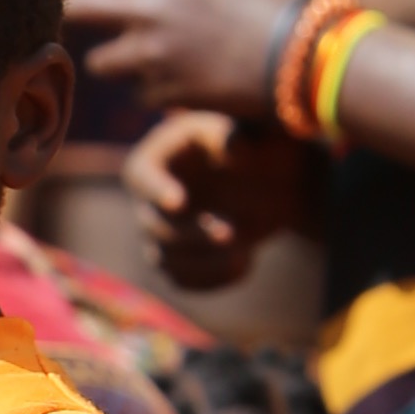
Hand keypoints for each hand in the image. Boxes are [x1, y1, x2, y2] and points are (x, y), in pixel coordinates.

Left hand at [69, 0, 298, 121]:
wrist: (301, 57)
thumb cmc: (280, 4)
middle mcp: (149, 8)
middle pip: (80, 5)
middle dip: (72, 8)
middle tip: (67, 13)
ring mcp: (151, 54)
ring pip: (102, 62)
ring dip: (118, 61)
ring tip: (139, 61)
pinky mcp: (163, 92)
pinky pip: (140, 93)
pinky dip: (155, 91)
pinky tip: (180, 85)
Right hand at [120, 106, 302, 290]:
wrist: (272, 180)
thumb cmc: (257, 144)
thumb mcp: (253, 132)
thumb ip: (240, 136)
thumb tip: (233, 146)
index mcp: (157, 159)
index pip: (141, 177)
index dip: (156, 191)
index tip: (178, 201)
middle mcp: (149, 200)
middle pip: (154, 226)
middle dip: (192, 234)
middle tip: (231, 233)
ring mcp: (161, 234)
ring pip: (166, 260)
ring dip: (204, 261)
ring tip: (245, 252)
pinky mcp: (178, 262)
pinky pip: (184, 280)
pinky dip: (214, 278)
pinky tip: (246, 264)